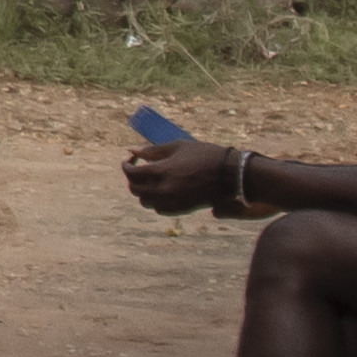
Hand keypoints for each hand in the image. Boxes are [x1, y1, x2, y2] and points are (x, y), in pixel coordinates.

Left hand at [125, 134, 249, 219]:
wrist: (230, 175)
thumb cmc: (205, 155)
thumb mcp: (178, 147)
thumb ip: (153, 150)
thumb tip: (133, 150)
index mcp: (161, 172)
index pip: (132, 173)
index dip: (126, 165)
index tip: (130, 158)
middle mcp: (163, 190)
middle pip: (135, 189)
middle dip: (132, 178)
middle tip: (138, 168)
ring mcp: (172, 202)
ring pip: (145, 202)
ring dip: (143, 191)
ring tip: (150, 179)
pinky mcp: (181, 209)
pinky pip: (159, 209)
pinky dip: (155, 201)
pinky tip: (162, 190)